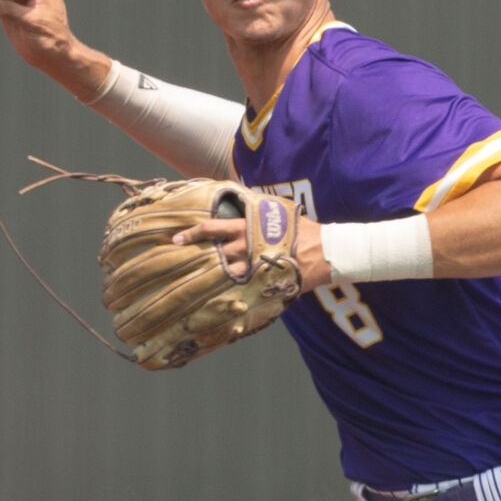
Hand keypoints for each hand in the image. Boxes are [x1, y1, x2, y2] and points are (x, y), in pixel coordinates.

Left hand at [169, 213, 330, 293]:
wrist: (324, 250)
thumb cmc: (302, 229)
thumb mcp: (277, 212)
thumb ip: (257, 211)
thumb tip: (243, 204)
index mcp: (246, 227)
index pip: (212, 228)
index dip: (192, 233)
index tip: (177, 239)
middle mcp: (245, 246)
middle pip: (213, 252)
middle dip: (196, 257)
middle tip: (179, 263)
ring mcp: (253, 266)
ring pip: (224, 273)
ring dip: (210, 276)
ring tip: (195, 282)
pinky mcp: (263, 281)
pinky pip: (241, 288)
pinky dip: (229, 292)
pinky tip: (218, 297)